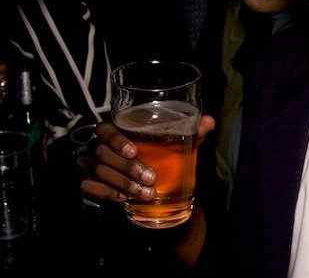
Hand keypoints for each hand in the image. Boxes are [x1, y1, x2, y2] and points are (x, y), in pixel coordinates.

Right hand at [80, 115, 215, 202]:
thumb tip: (209, 122)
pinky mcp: (88, 183)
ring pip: (99, 172)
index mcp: (115, 131)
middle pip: (103, 154)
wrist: (143, 180)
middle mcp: (99, 146)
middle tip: (151, 178)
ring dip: (123, 184)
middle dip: (127, 168)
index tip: (133, 151)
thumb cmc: (157, 153)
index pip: (106, 130)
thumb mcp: (175, 142)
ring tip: (146, 193)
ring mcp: (91, 165)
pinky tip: (123, 199)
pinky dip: (107, 193)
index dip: (116, 139)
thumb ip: (191, 131)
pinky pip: (89, 188)